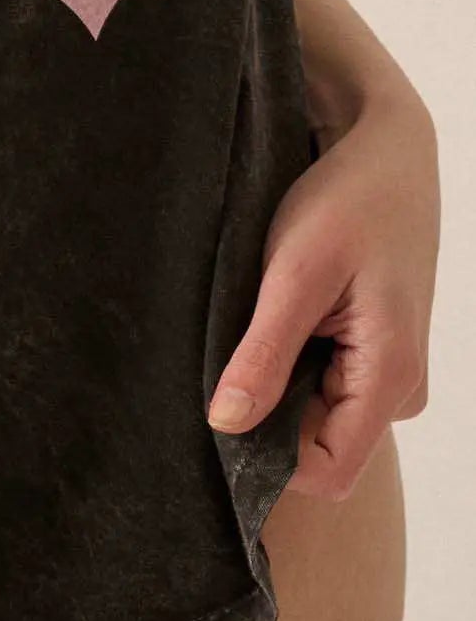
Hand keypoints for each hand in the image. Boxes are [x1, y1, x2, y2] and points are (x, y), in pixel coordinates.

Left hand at [206, 74, 438, 499]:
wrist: (387, 150)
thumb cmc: (347, 199)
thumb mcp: (294, 272)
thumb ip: (264, 353)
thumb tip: (226, 424)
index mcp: (390, 376)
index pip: (327, 471)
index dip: (269, 457)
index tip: (221, 407)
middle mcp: (399, 388)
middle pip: (319, 444)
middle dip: (268, 410)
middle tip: (231, 347)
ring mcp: (389, 370)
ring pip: (317, 413)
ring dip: (276, 379)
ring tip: (255, 319)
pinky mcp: (375, 350)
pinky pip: (325, 383)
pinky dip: (291, 358)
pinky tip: (274, 314)